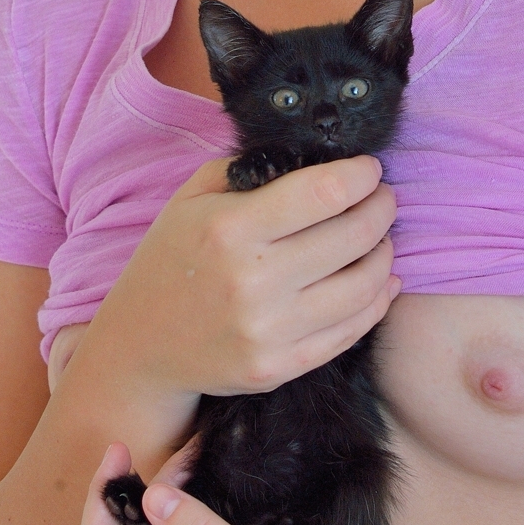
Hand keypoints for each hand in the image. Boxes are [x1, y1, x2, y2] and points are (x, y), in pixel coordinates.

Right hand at [80, 154, 400, 407]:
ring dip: (384, 255)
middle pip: (353, 236)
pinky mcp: (279, 368)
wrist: (139, 348)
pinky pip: (350, 331)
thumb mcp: (191, 199)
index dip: (361, 176)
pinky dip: (377, 301)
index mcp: (230, 228)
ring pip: (362, 287)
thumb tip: (312, 156)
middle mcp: (252, 280)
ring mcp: (268, 330)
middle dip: (381, 209)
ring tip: (381, 239)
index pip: (324, 192)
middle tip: (383, 199)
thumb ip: (247, 169)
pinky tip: (381, 281)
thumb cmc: (170, 260)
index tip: (370, 170)